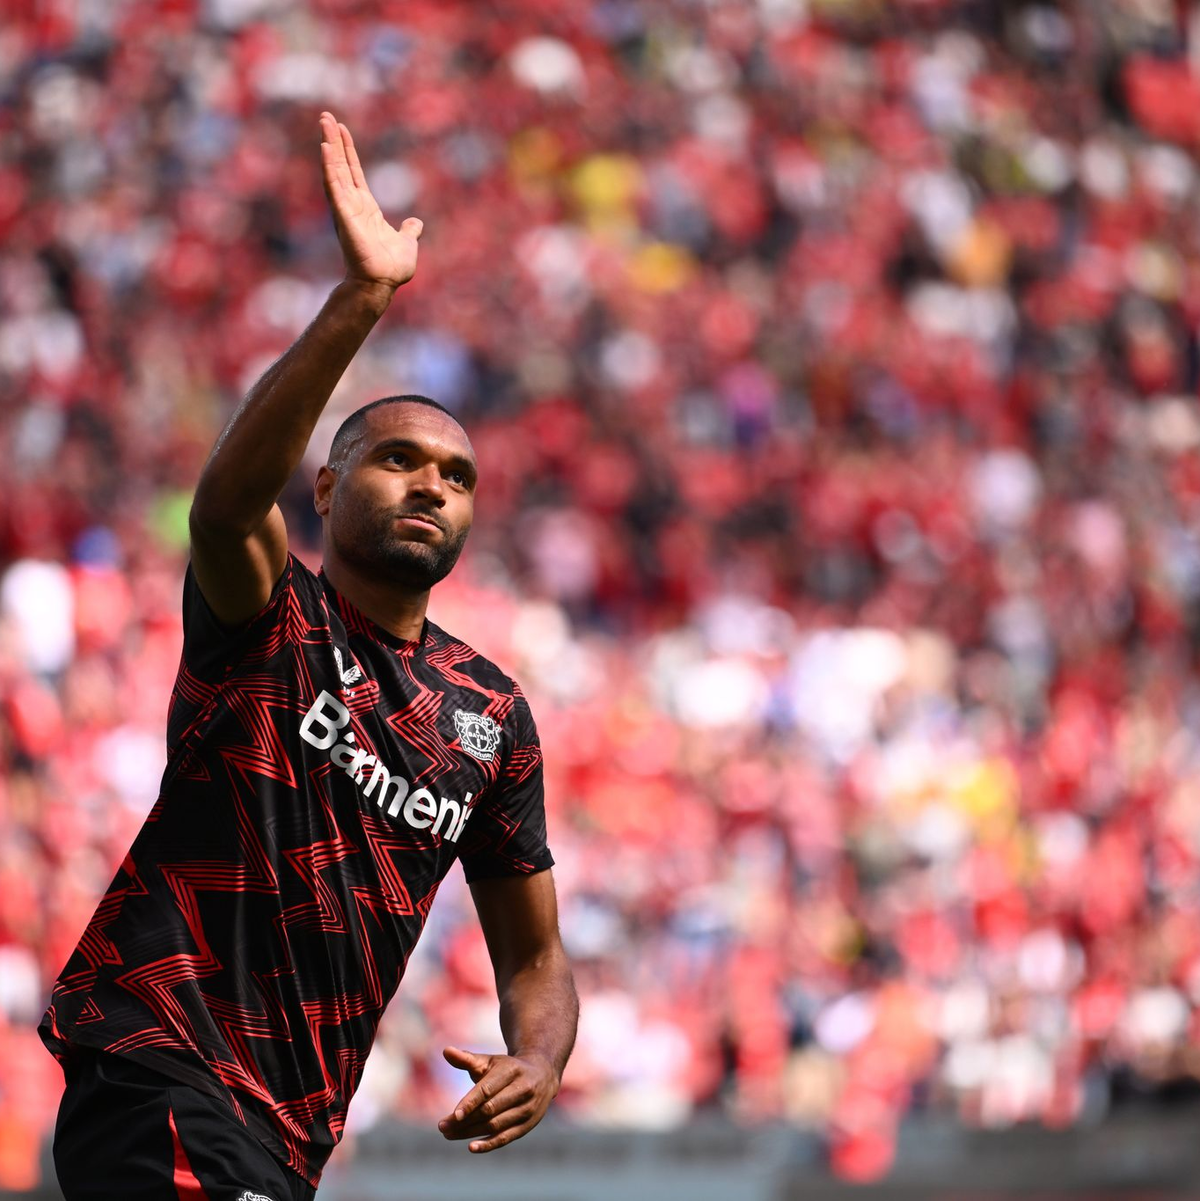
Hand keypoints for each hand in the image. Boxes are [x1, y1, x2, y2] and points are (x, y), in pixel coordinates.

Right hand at [319, 111, 421, 292]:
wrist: (383, 282)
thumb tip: (416, 223)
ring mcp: (346, 208)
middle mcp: (353, 204)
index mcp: (366, 208)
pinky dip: (329, 168)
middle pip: (341, 165)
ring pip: (335, 170)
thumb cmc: (392, 267)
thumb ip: (409, 230)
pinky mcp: (344, 215)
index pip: (355, 172)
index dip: (348, 151)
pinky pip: (335, 187)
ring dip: (329, 146)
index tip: (341, 130)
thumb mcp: (407, 242)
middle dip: (334, 140)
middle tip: (325, 116)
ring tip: (324, 122)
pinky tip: (324, 148)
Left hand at [438, 1045, 558, 1152]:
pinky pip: (506, 1137)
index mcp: (512, 1070)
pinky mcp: (528, 1125)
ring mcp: (527, 1109)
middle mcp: (523, 1089)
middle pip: (490, 1109)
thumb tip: (445, 1051)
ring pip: (496, 1125)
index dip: (470, 1102)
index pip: (488, 1089)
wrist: (542, 1074)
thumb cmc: (508, 1068)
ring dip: (471, 1132)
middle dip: (465, 1120)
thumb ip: (467, 1058)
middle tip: (442, 1127)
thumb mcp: (490, 1061)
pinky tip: (471, 1147)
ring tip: (449, 1134)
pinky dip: (489, 1144)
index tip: (454, 1115)